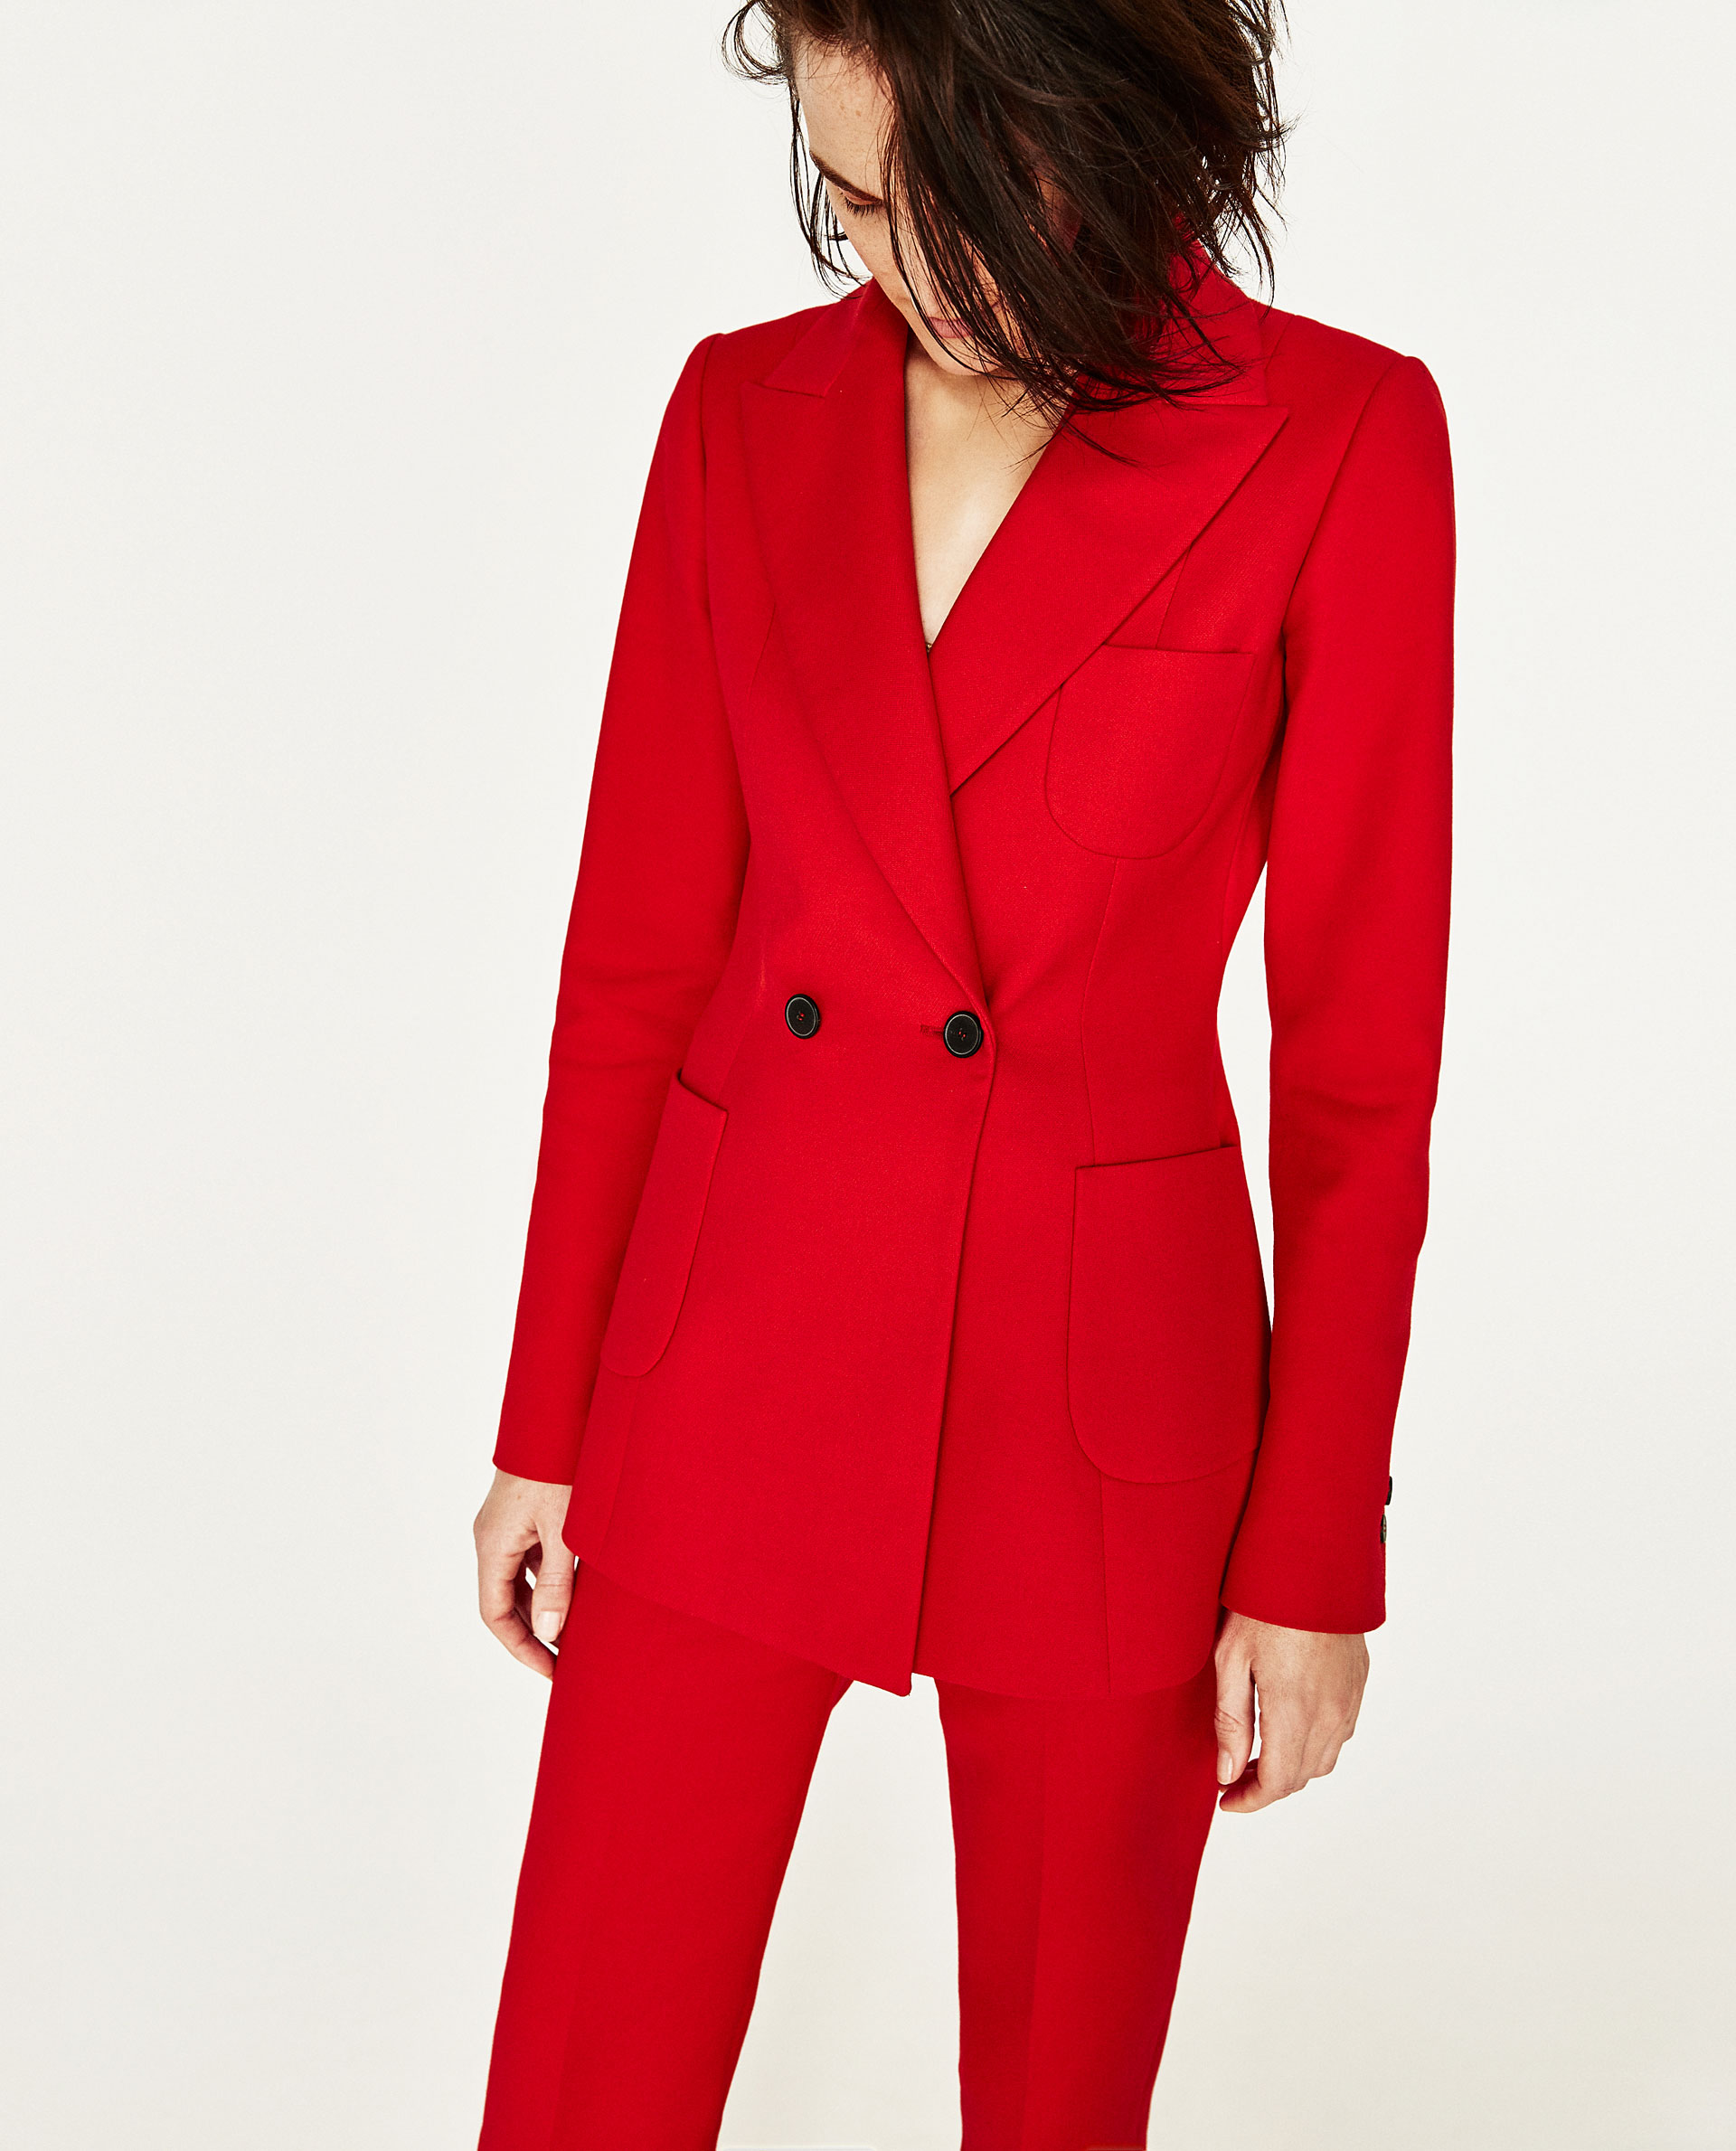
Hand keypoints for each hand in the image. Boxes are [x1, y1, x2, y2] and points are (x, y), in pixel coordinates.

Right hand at [473, 1470, 575, 1678]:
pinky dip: (550, 1579)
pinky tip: (581, 1588)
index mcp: (493, 1545)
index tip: (552, 1671)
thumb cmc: (559, 1466)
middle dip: (534, 1634)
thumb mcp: (564, 1529)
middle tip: (567, 1660)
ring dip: (544, 1606)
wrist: (556, 1412)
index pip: (496, 1615)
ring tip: (578, 1630)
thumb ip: (557, 1583)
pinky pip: (531, 1557)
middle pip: (505, 1601)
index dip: (522, 1648)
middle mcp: (492, 1538)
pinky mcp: (523, 1513)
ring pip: (519, 1580)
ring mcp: (506, 1525)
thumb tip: (550, 1635)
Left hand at [1213, 1611, 1367, 1813]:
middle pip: (1301, 1776)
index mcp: (1294, 1709)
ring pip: (1323, 1760)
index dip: (1250, 1800)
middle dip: (1266, 1786)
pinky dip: (1314, 1746)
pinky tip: (1289, 1728)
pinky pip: (1340, 1734)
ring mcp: (1349, 1700)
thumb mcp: (1230, 1657)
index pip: (1277, 1781)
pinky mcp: (1358, 1685)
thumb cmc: (1264, 1602)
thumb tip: (1227, 1772)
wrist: (1314, 1562)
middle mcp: (1330, 1712)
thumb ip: (1230, 1721)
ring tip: (1258, 1755)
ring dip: (1292, 1768)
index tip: (1226, 1800)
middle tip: (1233, 1776)